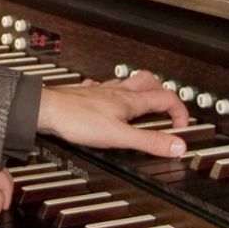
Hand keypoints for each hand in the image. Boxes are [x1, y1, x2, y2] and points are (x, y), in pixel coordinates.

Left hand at [36, 70, 188, 157]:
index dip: (180, 112)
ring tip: (143, 101)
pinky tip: (107, 99)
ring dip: (140, 90)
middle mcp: (117, 92)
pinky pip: (103, 87)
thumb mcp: (119, 136)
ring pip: (127, 83)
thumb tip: (177, 146)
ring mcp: (101, 91)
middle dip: (163, 92)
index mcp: (130, 101)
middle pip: (149, 81)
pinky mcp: (86, 95)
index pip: (166, 98)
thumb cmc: (76, 119)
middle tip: (167, 107)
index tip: (182, 126)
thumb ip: (149, 141)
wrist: (46, 109)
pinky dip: (112, 92)